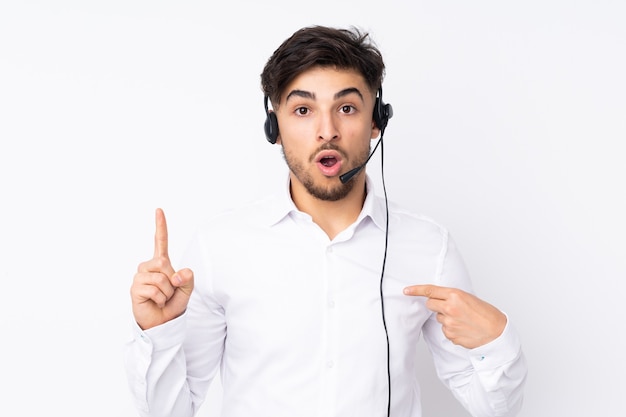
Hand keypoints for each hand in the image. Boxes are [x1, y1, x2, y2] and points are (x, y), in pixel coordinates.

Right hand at [130, 208, 193, 329]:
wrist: (163, 322)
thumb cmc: (173, 303)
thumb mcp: (187, 289)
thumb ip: (188, 279)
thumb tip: (179, 274)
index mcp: (161, 263)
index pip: (160, 241)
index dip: (160, 226)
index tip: (159, 210)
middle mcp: (148, 267)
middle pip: (163, 263)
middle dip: (172, 280)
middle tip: (169, 291)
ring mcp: (140, 277)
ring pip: (160, 278)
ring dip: (167, 292)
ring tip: (162, 298)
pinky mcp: (135, 288)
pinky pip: (154, 290)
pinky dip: (160, 298)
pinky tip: (156, 302)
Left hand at [403, 284, 506, 348]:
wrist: (497, 333)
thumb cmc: (487, 314)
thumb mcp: (470, 298)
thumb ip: (453, 297)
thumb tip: (440, 299)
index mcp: (455, 295)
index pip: (430, 290)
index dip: (416, 290)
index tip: (406, 290)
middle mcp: (450, 308)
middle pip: (430, 304)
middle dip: (436, 305)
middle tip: (450, 307)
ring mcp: (449, 323)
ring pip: (438, 318)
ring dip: (446, 318)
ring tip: (463, 320)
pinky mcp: (450, 335)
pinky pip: (444, 330)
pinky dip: (451, 329)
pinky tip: (463, 329)